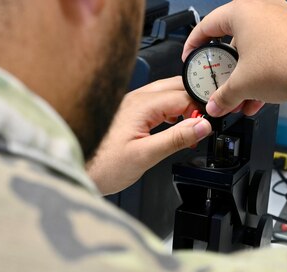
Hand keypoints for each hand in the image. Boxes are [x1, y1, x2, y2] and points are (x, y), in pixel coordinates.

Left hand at [86, 77, 211, 194]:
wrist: (77, 168)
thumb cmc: (102, 165)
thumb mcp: (145, 155)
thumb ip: (176, 138)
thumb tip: (202, 125)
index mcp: (141, 105)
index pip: (183, 96)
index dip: (201, 109)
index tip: (209, 125)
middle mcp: (136, 99)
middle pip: (176, 88)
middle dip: (194, 102)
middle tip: (204, 123)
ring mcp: (131, 104)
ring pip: (166, 94)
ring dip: (183, 107)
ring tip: (191, 127)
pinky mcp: (129, 113)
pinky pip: (156, 104)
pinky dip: (170, 112)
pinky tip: (173, 126)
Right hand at [183, 0, 286, 116]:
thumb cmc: (281, 63)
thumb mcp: (242, 83)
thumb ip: (222, 96)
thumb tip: (214, 106)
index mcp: (242, 11)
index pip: (206, 25)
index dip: (193, 45)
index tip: (190, 60)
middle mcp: (262, 9)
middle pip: (232, 41)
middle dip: (225, 70)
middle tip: (219, 85)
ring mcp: (283, 20)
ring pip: (253, 51)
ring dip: (244, 77)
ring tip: (241, 101)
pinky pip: (271, 53)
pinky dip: (262, 74)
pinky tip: (259, 98)